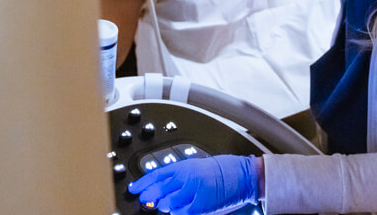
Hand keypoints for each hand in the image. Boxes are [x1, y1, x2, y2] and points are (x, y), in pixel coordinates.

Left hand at [129, 155, 258, 214]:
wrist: (242, 175)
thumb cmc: (223, 171)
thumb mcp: (198, 167)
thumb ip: (181, 176)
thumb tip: (163, 188)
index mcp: (185, 165)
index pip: (157, 174)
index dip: (143, 182)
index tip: (134, 189)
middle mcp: (186, 177)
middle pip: (159, 189)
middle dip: (150, 197)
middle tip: (146, 200)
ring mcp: (193, 191)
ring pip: (169, 203)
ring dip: (168, 206)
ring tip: (171, 204)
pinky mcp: (200, 205)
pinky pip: (182, 213)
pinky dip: (181, 212)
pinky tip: (183, 209)